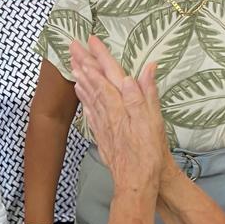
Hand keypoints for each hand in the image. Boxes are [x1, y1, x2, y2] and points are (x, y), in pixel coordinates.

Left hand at [70, 36, 167, 195]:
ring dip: (81, 78)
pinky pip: (90, 111)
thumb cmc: (148, 154)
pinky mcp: (103, 135)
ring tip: (72, 64)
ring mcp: (104, 124)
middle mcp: (109, 112)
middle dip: (83, 62)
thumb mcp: (152, 123)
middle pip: (94, 83)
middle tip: (72, 46)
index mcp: (122, 105)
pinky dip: (84, 98)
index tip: (90, 41)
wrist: (135, 182)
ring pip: (89, 96)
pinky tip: (80, 92)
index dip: (99, 57)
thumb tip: (139, 73)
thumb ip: (144, 97)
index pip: (108, 75)